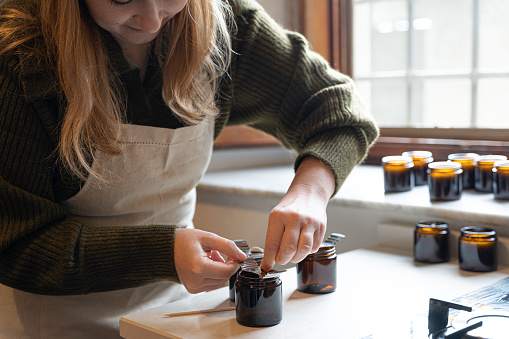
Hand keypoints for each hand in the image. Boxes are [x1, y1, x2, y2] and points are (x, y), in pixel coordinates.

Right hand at [174, 229, 246, 293]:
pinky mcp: (193, 289)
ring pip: (219, 282)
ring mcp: (193, 287)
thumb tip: (241, 256)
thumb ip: (227, 246)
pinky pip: (211, 284)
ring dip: (219, 270)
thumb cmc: (183, 241)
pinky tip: (205, 264)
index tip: (234, 255)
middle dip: (226, 265)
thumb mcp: (208, 238)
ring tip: (209, 257)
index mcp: (198, 268)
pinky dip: (213, 274)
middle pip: (224, 278)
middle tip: (217, 253)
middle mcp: (195, 281)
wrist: (166, 249)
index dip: (235, 263)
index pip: (227, 271)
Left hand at [261, 156, 334, 270]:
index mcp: (279, 216)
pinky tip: (303, 244)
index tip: (267, 266)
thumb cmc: (290, 207)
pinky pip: (314, 247)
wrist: (309, 194)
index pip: (272, 243)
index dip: (269, 259)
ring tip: (292, 255)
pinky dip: (307, 251)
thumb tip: (269, 259)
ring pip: (303, 250)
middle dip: (283, 260)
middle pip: (288, 249)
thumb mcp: (276, 217)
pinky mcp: (320, 227)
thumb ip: (273, 237)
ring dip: (296, 258)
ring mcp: (309, 222)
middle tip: (281, 260)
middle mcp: (294, 218)